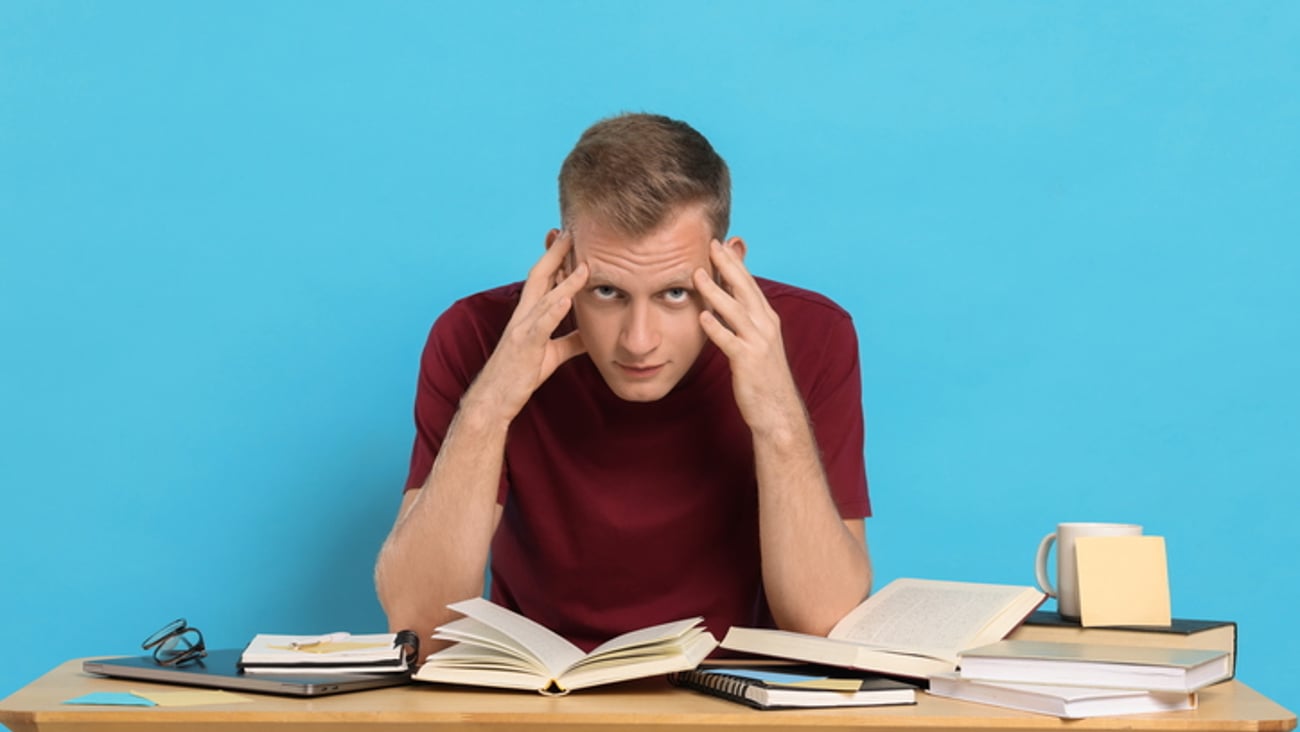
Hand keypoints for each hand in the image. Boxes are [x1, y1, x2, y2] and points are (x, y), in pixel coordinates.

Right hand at [466, 231, 588, 423]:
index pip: (543, 280)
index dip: (555, 259)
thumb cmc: (520, 375)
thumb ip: (571, 340)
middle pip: (539, 276)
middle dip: (555, 253)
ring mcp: (522, 329)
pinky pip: (541, 325)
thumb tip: (591, 333)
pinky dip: (554, 311)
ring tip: (584, 264)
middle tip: (569, 232)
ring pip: (544, 297)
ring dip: (565, 279)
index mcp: (529, 315)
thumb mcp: (552, 354)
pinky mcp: (524, 346)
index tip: (567, 239)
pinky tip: (568, 299)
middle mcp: (523, 316)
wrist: (495, 399)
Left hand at [693, 240, 802, 435]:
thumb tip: (728, 301)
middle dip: (728, 265)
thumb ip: (743, 320)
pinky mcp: (748, 362)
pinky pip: (729, 341)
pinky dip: (716, 328)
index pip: (749, 284)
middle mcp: (766, 326)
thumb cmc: (763, 378)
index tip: (720, 244)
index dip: (735, 263)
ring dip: (716, 291)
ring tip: (698, 274)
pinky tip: (702, 317)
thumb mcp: (756, 343)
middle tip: (711, 245)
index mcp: (767, 319)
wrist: (778, 412)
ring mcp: (758, 343)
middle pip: (745, 289)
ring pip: (735, 310)